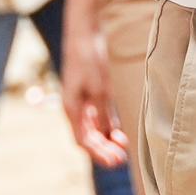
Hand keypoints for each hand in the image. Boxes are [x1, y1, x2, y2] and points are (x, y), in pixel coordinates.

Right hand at [59, 0, 125, 167]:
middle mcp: (75, 107)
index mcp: (72, 108)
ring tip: (123, 148)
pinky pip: (98, 116)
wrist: (84, 32)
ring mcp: (82, 100)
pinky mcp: (91, 92)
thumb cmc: (89, 58)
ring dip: (107, 140)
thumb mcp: (100, 88)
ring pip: (94, 128)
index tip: (115, 162)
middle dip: (104, 150)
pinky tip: (119, 132)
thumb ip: (104, 114)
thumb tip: (108, 135)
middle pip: (88, 137)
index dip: (98, 154)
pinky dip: (108, 126)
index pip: (83, 140)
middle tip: (121, 160)